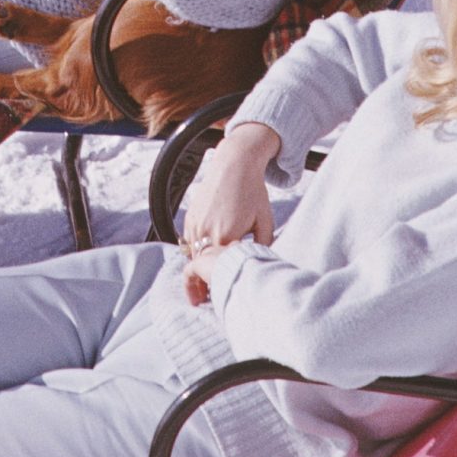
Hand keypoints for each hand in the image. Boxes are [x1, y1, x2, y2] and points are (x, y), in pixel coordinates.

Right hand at [179, 122, 279, 293]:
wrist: (235, 163)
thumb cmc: (253, 192)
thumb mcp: (266, 221)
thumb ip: (262, 247)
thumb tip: (257, 264)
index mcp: (227, 236)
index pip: (220, 270)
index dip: (223, 282)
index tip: (227, 292)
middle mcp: (207, 231)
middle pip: (205, 265)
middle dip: (209, 277)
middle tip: (216, 290)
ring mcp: (196, 223)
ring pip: (194, 254)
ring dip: (202, 263)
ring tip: (211, 272)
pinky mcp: (190, 215)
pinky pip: (189, 240)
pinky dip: (196, 248)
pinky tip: (208, 250)